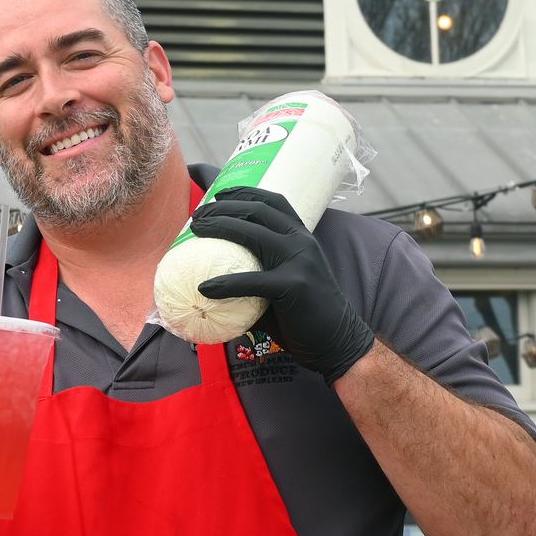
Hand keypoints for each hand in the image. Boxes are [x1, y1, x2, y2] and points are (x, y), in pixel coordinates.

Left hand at [189, 186, 374, 382]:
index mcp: (302, 237)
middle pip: (257, 211)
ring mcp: (299, 261)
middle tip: (197, 215)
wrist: (339, 343)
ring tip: (196, 230)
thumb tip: (216, 276)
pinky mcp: (293, 285)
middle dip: (223, 207)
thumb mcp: (286, 283)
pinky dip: (224, 283)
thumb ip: (260, 272)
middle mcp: (301, 242)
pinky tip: (204, 288)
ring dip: (219, 226)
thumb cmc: (306, 316)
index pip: (273, 202)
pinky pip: (250, 280)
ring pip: (252, 233)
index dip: (245, 192)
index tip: (218, 194)